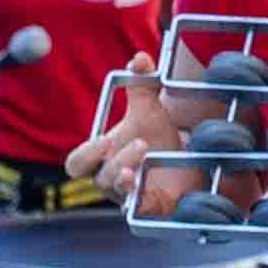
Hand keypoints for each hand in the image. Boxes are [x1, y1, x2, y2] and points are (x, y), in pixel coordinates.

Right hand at [67, 63, 184, 200]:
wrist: (191, 168)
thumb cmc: (160, 141)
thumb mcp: (151, 111)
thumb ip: (142, 84)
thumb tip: (140, 58)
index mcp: (102, 159)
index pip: (77, 165)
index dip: (86, 154)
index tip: (105, 138)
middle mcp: (111, 181)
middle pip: (98, 179)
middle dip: (112, 162)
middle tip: (137, 143)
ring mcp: (129, 198)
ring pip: (119, 192)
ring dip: (129, 171)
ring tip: (147, 151)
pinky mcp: (150, 209)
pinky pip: (140, 210)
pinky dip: (144, 196)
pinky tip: (153, 182)